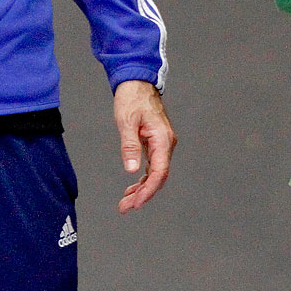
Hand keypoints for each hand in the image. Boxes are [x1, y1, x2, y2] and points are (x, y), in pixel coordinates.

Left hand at [112, 80, 175, 213]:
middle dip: (143, 194)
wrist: (137, 82)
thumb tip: (131, 169)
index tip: (135, 203)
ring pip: (155, 173)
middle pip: (158, 177)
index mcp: (162, 139)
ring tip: (125, 202)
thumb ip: (130, 146)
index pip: (159, 172)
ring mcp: (162, 144)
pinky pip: (152, 166)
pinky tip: (132, 187)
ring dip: (141, 188)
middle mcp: (166, 143)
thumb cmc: (132, 98)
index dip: (148, 191)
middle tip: (125, 208)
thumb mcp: (126, 121)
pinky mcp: (156, 143)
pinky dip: (142, 178)